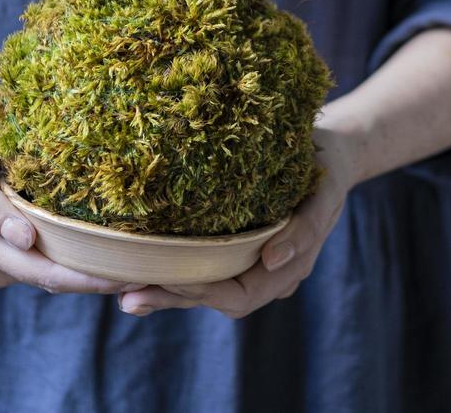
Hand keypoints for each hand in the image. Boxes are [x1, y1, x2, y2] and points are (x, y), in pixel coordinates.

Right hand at [0, 103, 140, 294]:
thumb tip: (24, 240)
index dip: (90, 279)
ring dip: (94, 269)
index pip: (47, 273)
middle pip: (57, 280)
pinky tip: (116, 243)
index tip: (132, 272)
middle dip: (102, 279)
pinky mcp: (15, 247)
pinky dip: (81, 254)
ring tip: (143, 258)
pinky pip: (53, 257)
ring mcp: (4, 258)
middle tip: (153, 269)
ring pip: (57, 272)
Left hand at [118, 125, 364, 318]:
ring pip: (202, 286)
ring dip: (163, 289)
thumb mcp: (323, 193)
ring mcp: (248, 262)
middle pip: (212, 299)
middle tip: (126, 296)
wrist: (331, 151)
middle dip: (170, 299)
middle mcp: (264, 275)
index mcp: (285, 270)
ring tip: (119, 287)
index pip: (237, 296)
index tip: (162, 279)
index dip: (199, 293)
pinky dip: (171, 267)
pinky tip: (137, 263)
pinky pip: (201, 264)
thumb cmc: (325, 169)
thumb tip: (273, 260)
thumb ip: (305, 230)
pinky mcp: (233, 244)